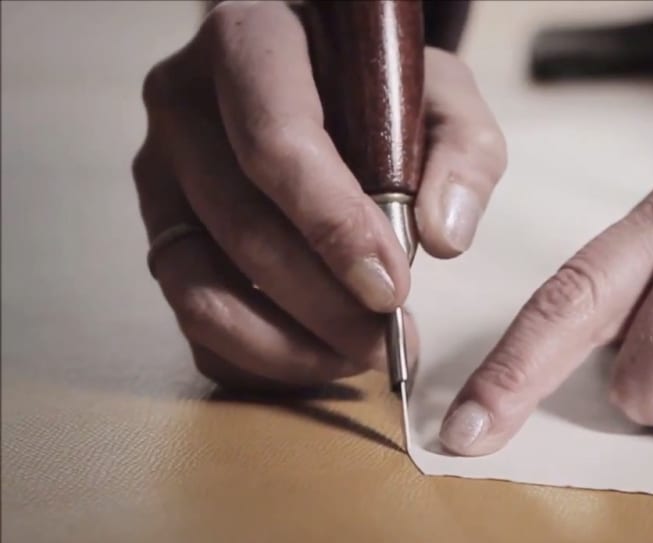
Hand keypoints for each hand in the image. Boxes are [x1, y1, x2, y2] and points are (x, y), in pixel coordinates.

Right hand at [133, 1, 505, 389]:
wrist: (320, 79)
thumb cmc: (378, 85)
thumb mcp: (441, 93)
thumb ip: (464, 152)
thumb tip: (443, 238)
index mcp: (250, 44)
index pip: (277, 142)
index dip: (333, 226)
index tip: (393, 290)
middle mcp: (184, 105)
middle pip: (240, 226)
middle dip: (321, 304)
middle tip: (386, 343)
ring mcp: (160, 175)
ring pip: (198, 286)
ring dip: (282, 345)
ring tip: (354, 359)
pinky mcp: (161, 232)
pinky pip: (189, 317)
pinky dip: (252, 358)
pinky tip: (314, 361)